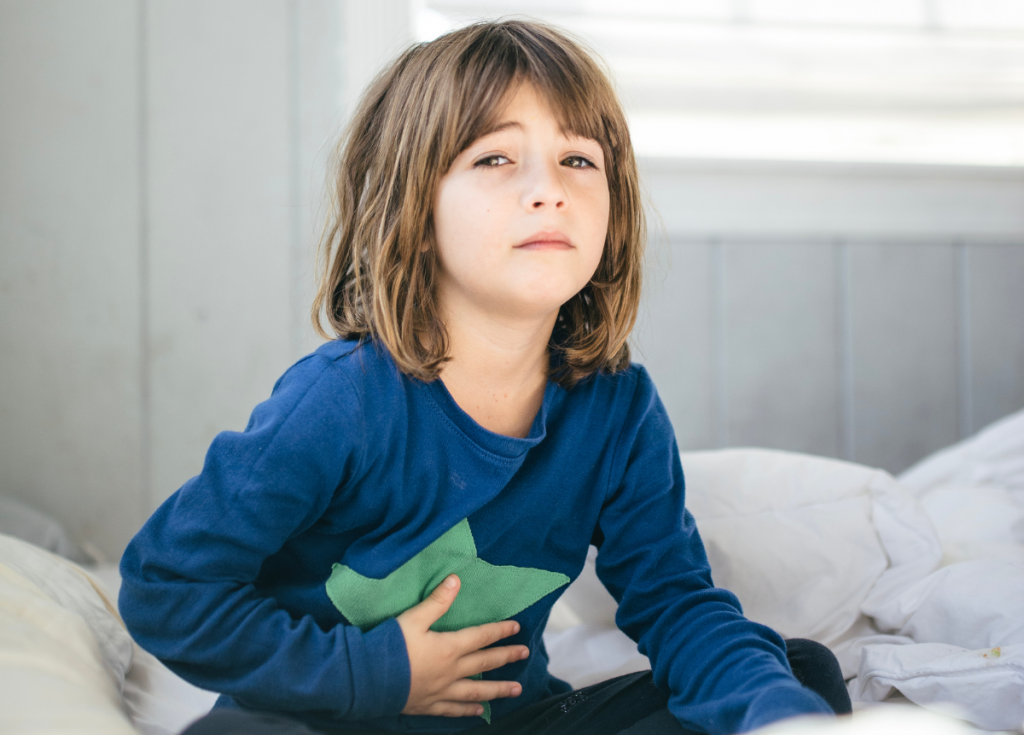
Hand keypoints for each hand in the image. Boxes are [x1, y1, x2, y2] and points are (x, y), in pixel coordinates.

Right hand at [397, 574, 528, 716]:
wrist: (368, 680)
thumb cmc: (390, 646)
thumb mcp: (413, 618)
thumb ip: (437, 601)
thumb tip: (456, 579)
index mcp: (449, 647)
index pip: (481, 636)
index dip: (499, 631)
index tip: (517, 628)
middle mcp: (450, 671)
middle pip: (484, 663)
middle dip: (506, 657)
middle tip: (525, 654)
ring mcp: (441, 691)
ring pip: (476, 691)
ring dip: (497, 690)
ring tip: (516, 690)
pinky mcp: (428, 706)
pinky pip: (454, 709)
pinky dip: (468, 711)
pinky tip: (479, 712)